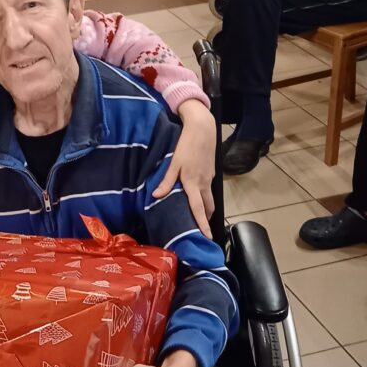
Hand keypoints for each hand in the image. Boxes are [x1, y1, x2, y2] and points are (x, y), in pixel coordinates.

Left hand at [153, 100, 215, 236]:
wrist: (203, 129)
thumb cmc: (187, 145)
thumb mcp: (174, 163)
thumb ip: (166, 181)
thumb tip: (156, 196)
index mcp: (193, 183)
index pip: (198, 209)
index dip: (202, 224)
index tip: (206, 237)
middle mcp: (203, 184)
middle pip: (208, 207)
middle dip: (205, 220)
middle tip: (200, 230)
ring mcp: (208, 178)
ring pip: (209, 199)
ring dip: (206, 209)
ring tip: (199, 218)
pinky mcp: (210, 173)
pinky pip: (208, 189)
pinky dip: (204, 197)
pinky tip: (196, 196)